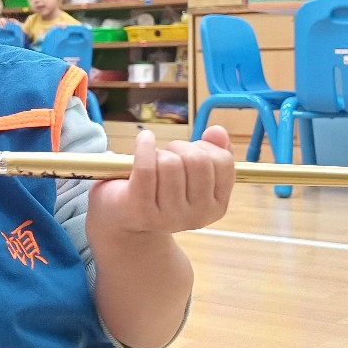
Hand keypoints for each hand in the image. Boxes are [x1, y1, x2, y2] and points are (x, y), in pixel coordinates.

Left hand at [87, 126, 234, 240]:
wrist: (124, 216)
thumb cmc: (161, 188)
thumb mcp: (191, 172)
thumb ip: (211, 151)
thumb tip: (217, 131)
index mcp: (216, 207)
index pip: (223, 162)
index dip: (206, 146)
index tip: (191, 150)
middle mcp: (196, 216)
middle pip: (198, 160)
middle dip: (181, 147)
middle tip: (169, 153)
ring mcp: (169, 216)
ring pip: (171, 163)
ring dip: (160, 152)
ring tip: (153, 161)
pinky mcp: (141, 209)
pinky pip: (146, 167)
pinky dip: (144, 146)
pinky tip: (144, 139)